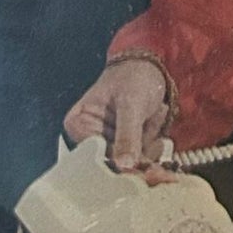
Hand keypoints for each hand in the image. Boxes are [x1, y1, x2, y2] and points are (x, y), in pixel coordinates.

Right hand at [64, 57, 175, 181]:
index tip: (143, 153)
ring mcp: (108, 142)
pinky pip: (142, 155)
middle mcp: (88, 137)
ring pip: (132, 160)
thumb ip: (127, 134)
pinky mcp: (125, 144)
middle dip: (141, 146)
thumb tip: (124, 165)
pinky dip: (154, 139)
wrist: (148, 67)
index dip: (120, 159)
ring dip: (150, 139)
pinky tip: (155, 117)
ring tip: (153, 112)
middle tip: (151, 124)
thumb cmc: (132, 77)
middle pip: (115, 162)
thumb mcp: (130, 103)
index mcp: (77, 125)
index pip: (97, 155)